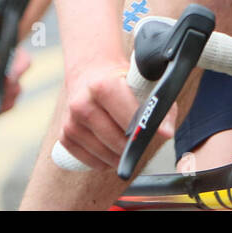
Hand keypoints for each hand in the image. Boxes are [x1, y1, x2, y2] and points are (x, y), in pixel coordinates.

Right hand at [59, 60, 173, 169]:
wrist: (90, 71)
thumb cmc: (120, 80)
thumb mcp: (142, 84)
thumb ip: (160, 107)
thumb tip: (166, 133)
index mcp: (102, 86)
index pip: (128, 118)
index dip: (144, 130)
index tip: (157, 136)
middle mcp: (82, 103)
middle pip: (116, 141)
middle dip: (133, 147)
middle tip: (142, 143)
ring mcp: (71, 121)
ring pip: (103, 154)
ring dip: (119, 156)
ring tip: (127, 147)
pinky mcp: (65, 135)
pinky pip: (88, 160)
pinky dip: (102, 161)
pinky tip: (110, 151)